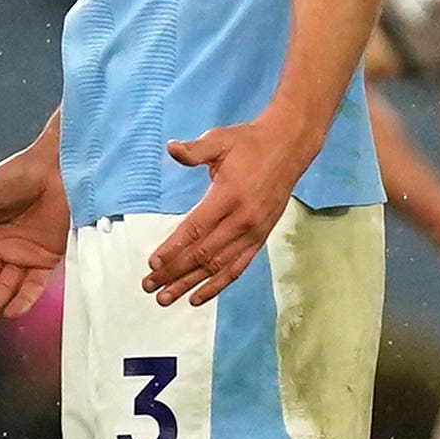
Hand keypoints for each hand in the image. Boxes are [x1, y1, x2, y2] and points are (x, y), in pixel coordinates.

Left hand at [143, 110, 311, 305]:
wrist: (290, 147)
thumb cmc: (250, 143)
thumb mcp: (220, 140)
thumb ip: (195, 150)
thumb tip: (171, 147)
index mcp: (230, 196)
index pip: (196, 228)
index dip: (173, 248)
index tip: (152, 263)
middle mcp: (243, 219)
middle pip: (203, 253)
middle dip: (174, 272)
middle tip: (148, 286)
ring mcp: (254, 232)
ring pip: (218, 266)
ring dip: (190, 284)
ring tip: (166, 298)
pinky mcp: (261, 238)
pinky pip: (237, 267)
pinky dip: (218, 284)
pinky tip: (198, 297)